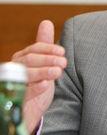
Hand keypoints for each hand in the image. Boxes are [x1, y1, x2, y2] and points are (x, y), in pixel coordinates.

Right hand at [11, 20, 66, 134]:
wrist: (29, 112)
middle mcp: (15, 70)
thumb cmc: (36, 84)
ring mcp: (14, 85)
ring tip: (58, 72)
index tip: (62, 52)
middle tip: (64, 62)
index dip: (49, 49)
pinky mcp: (16, 101)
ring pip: (26, 74)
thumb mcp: (42, 64)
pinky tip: (45, 84)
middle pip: (30, 59)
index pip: (34, 49)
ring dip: (43, 71)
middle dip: (48, 59)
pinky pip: (23, 93)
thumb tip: (46, 22)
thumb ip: (44, 45)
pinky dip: (35, 88)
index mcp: (21, 59)